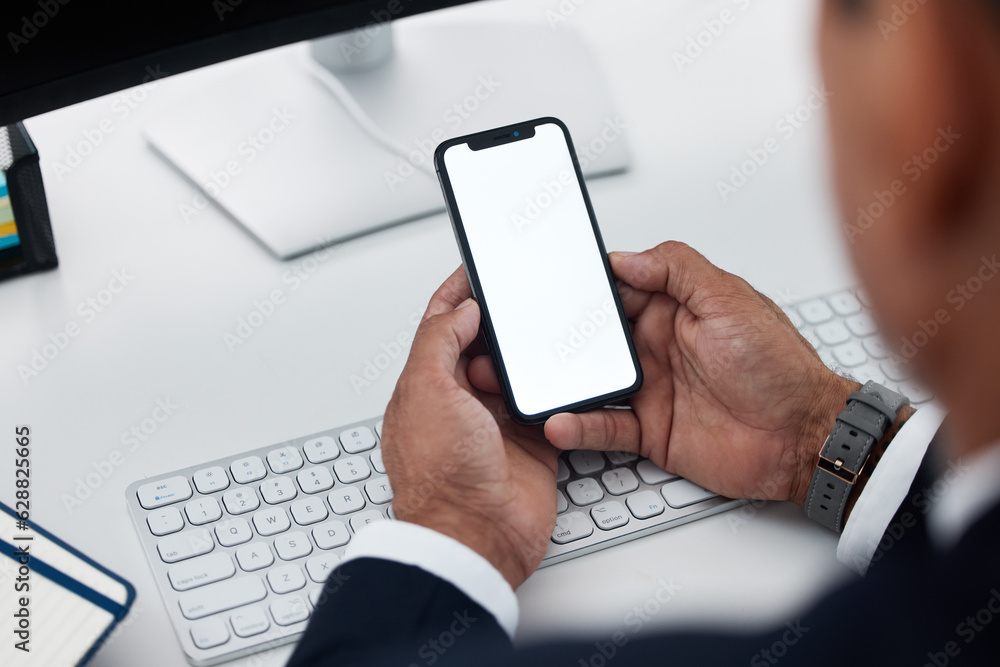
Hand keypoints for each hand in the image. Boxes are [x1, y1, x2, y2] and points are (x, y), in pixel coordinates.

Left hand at [381, 267, 559, 588]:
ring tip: (543, 331)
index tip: (477, 268)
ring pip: (517, 372)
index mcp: (427, 387)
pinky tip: (562, 373)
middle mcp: (460, 403)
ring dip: (528, 354)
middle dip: (499, 320)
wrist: (479, 535)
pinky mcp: (532, 441)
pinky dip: (556, 389)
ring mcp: (496, 423)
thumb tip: (462, 308)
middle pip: (482, 345)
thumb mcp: (426, 391)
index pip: (441, 327)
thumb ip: (439, 341)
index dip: (458, 295)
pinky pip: (548, 404)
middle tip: (520, 294)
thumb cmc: (442, 478)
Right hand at [540, 242, 856, 506]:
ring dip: (561, 382)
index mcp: (674, 310)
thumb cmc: (780, 368)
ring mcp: (651, 390)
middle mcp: (657, 347)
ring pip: (590, 382)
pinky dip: (578, 426)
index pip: (618, 290)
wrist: (802, 438)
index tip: (554, 283)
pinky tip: (560, 422)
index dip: (586, 286)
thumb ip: (678, 271)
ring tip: (529, 382)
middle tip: (526, 336)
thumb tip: (626, 258)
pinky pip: (604, 427)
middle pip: (594, 337)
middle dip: (560, 334)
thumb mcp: (731, 301)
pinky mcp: (650, 431)